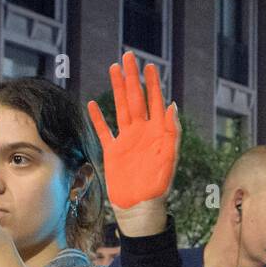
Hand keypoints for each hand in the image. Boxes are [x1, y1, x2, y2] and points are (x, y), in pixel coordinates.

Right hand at [88, 53, 179, 213]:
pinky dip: (98, 118)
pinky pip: (104, 131)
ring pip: (121, 108)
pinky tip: (92, 104)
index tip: (150, 66)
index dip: (153, 84)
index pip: (155, 102)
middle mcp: (142, 133)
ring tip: (114, 69)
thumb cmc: (158, 188)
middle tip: (130, 56)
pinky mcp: (112, 152)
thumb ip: (172, 133)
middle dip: (133, 78)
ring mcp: (127, 141)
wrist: (139, 209)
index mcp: (158, 134)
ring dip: (117, 89)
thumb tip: (173, 106)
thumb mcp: (169, 160)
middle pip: (136, 99)